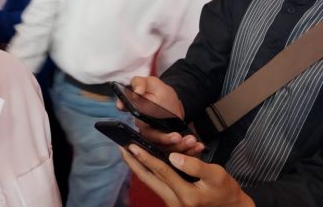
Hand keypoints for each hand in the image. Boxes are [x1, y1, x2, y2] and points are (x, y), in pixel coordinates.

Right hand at [118, 77, 203, 155]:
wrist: (170, 100)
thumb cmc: (158, 92)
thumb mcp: (149, 83)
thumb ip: (139, 83)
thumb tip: (136, 91)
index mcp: (140, 119)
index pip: (147, 133)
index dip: (161, 138)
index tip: (175, 136)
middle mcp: (147, 132)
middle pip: (159, 144)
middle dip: (174, 143)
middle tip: (184, 137)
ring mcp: (158, 140)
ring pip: (168, 149)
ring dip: (182, 147)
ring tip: (192, 140)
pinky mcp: (168, 144)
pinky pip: (177, 151)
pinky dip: (188, 151)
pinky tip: (198, 146)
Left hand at [121, 145, 254, 206]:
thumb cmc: (225, 191)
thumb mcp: (217, 175)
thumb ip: (195, 166)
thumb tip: (173, 157)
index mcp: (186, 195)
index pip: (161, 171)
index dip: (145, 157)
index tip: (131, 146)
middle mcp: (175, 201)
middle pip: (148, 179)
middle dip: (133, 163)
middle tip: (121, 147)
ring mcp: (172, 202)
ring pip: (150, 181)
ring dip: (139, 166)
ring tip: (129, 152)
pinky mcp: (173, 199)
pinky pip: (158, 183)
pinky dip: (150, 170)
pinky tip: (144, 160)